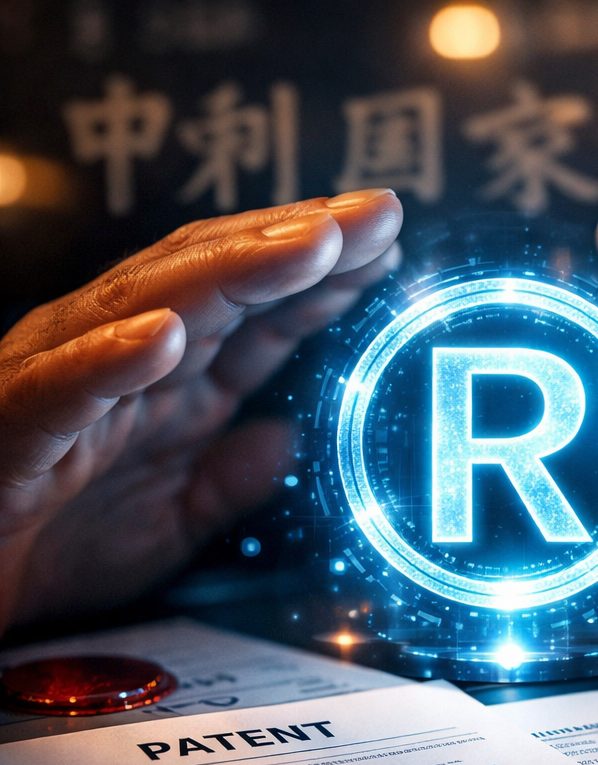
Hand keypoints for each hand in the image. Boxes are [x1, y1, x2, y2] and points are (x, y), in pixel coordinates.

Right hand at [0, 188, 402, 633]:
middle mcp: (124, 360)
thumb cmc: (54, 547)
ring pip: (153, 304)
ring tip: (311, 242)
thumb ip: (230, 481)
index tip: (388, 247)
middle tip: (379, 212)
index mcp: (171, 382)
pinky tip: (165, 334)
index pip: (260, 313)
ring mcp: (67, 381)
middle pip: (223, 282)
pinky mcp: (14, 423)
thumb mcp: (172, 523)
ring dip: (236, 270)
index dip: (326, 278)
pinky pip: (62, 386)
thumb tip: (291, 440)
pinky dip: (111, 358)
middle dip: (303, 243)